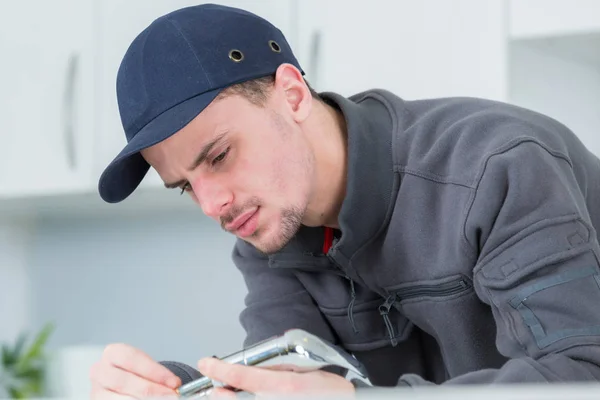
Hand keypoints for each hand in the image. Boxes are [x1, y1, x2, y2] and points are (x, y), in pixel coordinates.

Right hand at [90, 343, 181, 399]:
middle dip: (151, 389)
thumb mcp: (146, 367)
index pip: (133, 359)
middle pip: (125, 381)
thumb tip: (175, 384)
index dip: (155, 371)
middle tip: (172, 395)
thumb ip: (158, 374)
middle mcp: (100, 371)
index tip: (174, 382)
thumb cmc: (139, 374)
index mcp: (112, 353)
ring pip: (120, 398)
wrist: (129, 385)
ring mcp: (97, 391)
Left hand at [197, 357, 354, 397]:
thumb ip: (277, 369)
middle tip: (214, 388)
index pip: (241, 376)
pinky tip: (244, 398)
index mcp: (283, 387)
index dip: (218, 369)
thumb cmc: (329, 392)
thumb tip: (255, 367)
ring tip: (225, 394)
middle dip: (218, 393)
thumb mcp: (304, 370)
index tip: (206, 363)